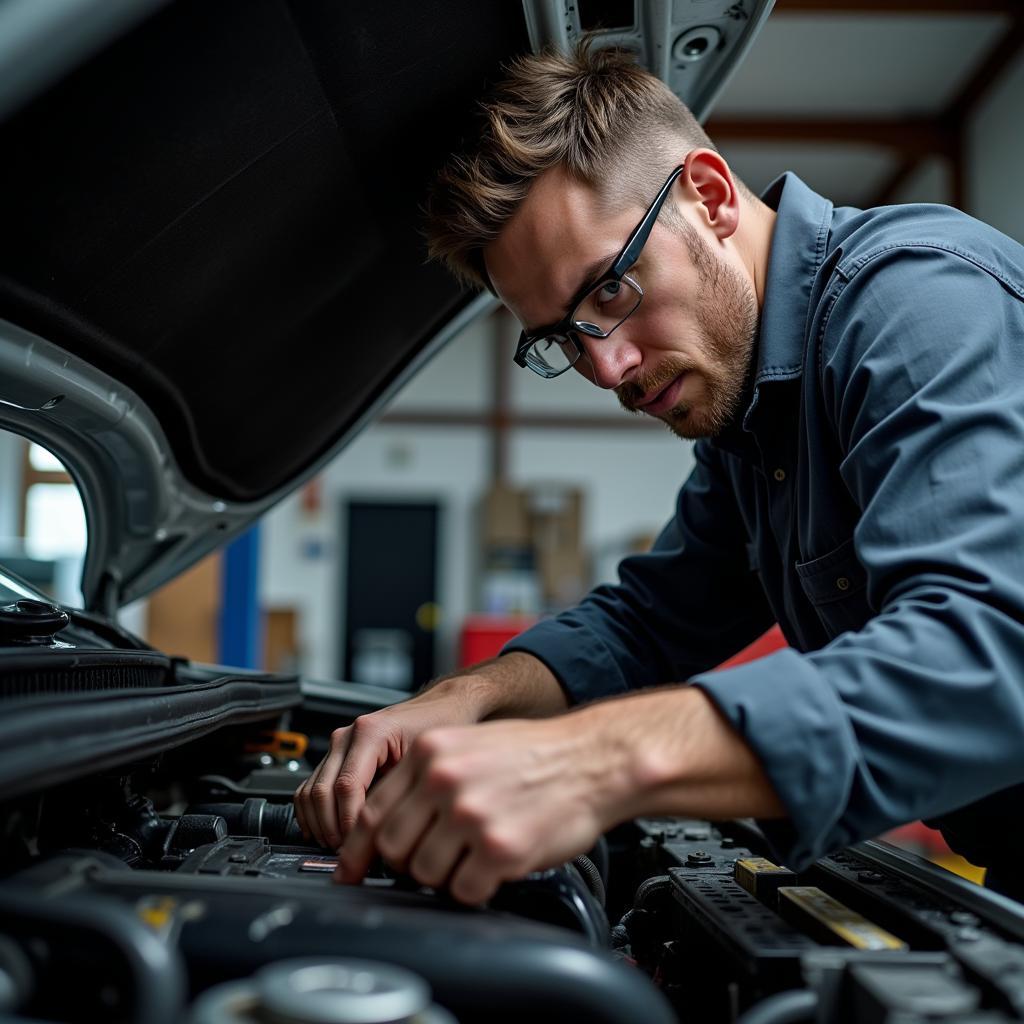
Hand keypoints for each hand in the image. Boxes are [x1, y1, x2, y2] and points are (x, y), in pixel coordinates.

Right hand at [293, 687, 482, 849]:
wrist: (440, 708)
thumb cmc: (440, 727)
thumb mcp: (428, 760)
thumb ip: (405, 792)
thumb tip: (388, 836)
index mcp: (370, 732)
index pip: (347, 787)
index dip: (350, 823)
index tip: (360, 847)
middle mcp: (348, 736)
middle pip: (322, 792)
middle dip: (332, 829)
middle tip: (349, 854)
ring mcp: (338, 745)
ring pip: (310, 792)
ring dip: (319, 825)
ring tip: (340, 847)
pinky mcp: (336, 756)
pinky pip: (311, 787)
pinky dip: (312, 814)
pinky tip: (325, 833)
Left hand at [334, 715, 628, 904]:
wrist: (594, 759)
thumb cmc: (536, 755)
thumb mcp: (469, 746)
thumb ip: (426, 779)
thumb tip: (383, 826)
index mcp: (430, 752)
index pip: (371, 812)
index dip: (360, 849)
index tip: (355, 869)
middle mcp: (444, 779)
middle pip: (392, 847)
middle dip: (407, 864)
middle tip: (435, 860)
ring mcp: (470, 814)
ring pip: (424, 873)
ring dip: (444, 876)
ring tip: (473, 857)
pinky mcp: (499, 848)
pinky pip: (463, 891)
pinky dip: (475, 889)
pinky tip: (493, 868)